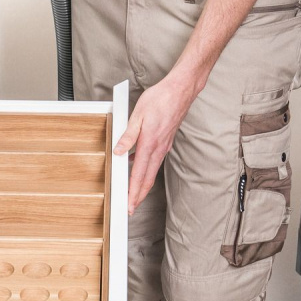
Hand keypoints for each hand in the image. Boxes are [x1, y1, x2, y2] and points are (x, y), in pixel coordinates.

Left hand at [113, 69, 203, 210]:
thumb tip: (119, 152)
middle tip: (131, 209)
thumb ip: (128, 135)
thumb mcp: (138, 114)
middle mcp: (159, 149)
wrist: (181, 90)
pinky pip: (155, 161)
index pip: (139, 175)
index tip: (129, 205)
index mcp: (150, 144)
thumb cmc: (160, 99)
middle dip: (138, 196)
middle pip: (148, 179)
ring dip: (143, 186)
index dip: (133, 192)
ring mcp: (164, 146)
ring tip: (134, 195)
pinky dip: (147, 171)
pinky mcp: (166, 142)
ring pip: (152, 172)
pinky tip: (138, 167)